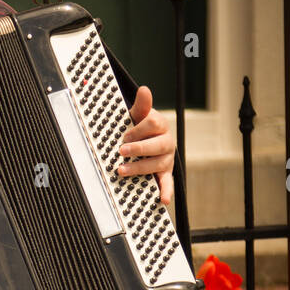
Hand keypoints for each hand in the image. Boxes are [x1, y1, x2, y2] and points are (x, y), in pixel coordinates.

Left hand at [117, 85, 174, 205]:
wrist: (147, 140)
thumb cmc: (140, 127)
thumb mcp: (138, 115)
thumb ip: (141, 105)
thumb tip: (144, 89)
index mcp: (160, 125)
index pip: (152, 123)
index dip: (137, 129)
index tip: (124, 135)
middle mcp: (166, 141)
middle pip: (156, 145)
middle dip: (139, 148)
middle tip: (122, 151)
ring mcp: (166, 158)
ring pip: (157, 163)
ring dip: (140, 168)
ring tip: (122, 171)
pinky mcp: (165, 173)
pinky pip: (168, 182)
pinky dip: (166, 191)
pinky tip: (163, 199)